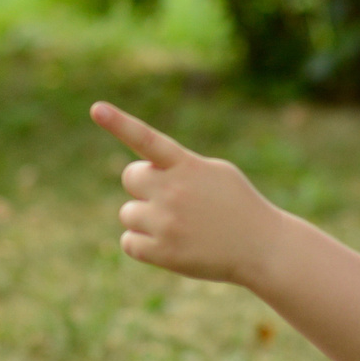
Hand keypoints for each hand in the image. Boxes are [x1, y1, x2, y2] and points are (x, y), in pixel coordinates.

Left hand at [91, 102, 284, 285]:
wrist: (262, 247)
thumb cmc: (237, 205)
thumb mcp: (215, 172)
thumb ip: (180, 166)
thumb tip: (144, 170)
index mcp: (187, 166)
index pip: (147, 139)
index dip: (119, 123)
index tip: (96, 108)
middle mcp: (173, 191)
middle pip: (130, 178)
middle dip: (145, 186)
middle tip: (171, 197)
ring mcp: (166, 223)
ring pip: (128, 213)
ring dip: (145, 217)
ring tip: (178, 225)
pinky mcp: (163, 253)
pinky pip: (129, 242)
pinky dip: (142, 243)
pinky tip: (169, 243)